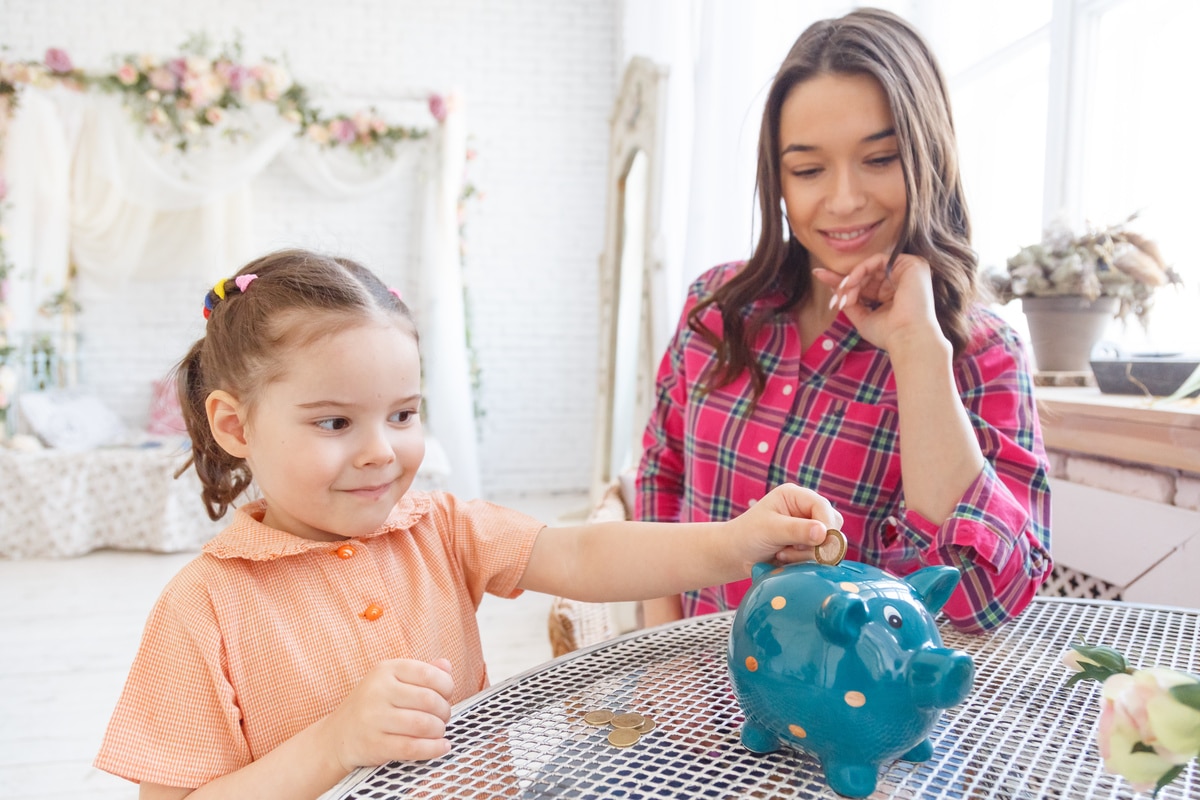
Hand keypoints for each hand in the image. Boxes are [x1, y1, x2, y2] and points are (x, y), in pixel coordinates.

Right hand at [320, 658, 454, 771]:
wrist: (338, 736)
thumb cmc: (374, 706)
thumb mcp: (393, 681)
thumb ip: (422, 672)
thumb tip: (446, 665)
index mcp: (386, 669)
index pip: (429, 673)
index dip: (446, 686)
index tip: (446, 696)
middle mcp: (378, 690)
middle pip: (429, 700)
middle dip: (444, 711)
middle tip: (443, 718)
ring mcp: (373, 718)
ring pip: (423, 724)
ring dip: (439, 730)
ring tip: (438, 732)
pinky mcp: (374, 744)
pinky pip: (412, 747)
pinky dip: (433, 749)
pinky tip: (441, 747)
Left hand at [725, 483, 843, 572]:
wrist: (736, 556)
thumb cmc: (747, 536)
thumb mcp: (770, 530)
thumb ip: (797, 530)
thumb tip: (824, 533)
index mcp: (795, 496)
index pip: (822, 506)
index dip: (826, 525)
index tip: (820, 542)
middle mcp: (805, 509)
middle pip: (833, 524)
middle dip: (816, 542)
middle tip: (793, 548)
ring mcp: (808, 528)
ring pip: (829, 543)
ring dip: (808, 554)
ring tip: (782, 554)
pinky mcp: (808, 545)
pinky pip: (820, 556)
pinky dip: (805, 561)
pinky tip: (785, 559)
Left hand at [813, 253, 943, 353]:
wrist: (908, 338)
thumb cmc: (889, 334)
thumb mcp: (863, 317)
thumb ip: (850, 301)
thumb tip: (834, 288)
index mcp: (892, 294)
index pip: (865, 282)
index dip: (843, 281)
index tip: (819, 275)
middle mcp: (901, 281)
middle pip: (866, 273)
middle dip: (845, 283)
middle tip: (836, 298)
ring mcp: (907, 271)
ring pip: (869, 266)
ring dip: (852, 280)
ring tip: (845, 297)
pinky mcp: (911, 264)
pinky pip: (877, 259)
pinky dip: (860, 270)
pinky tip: (852, 284)